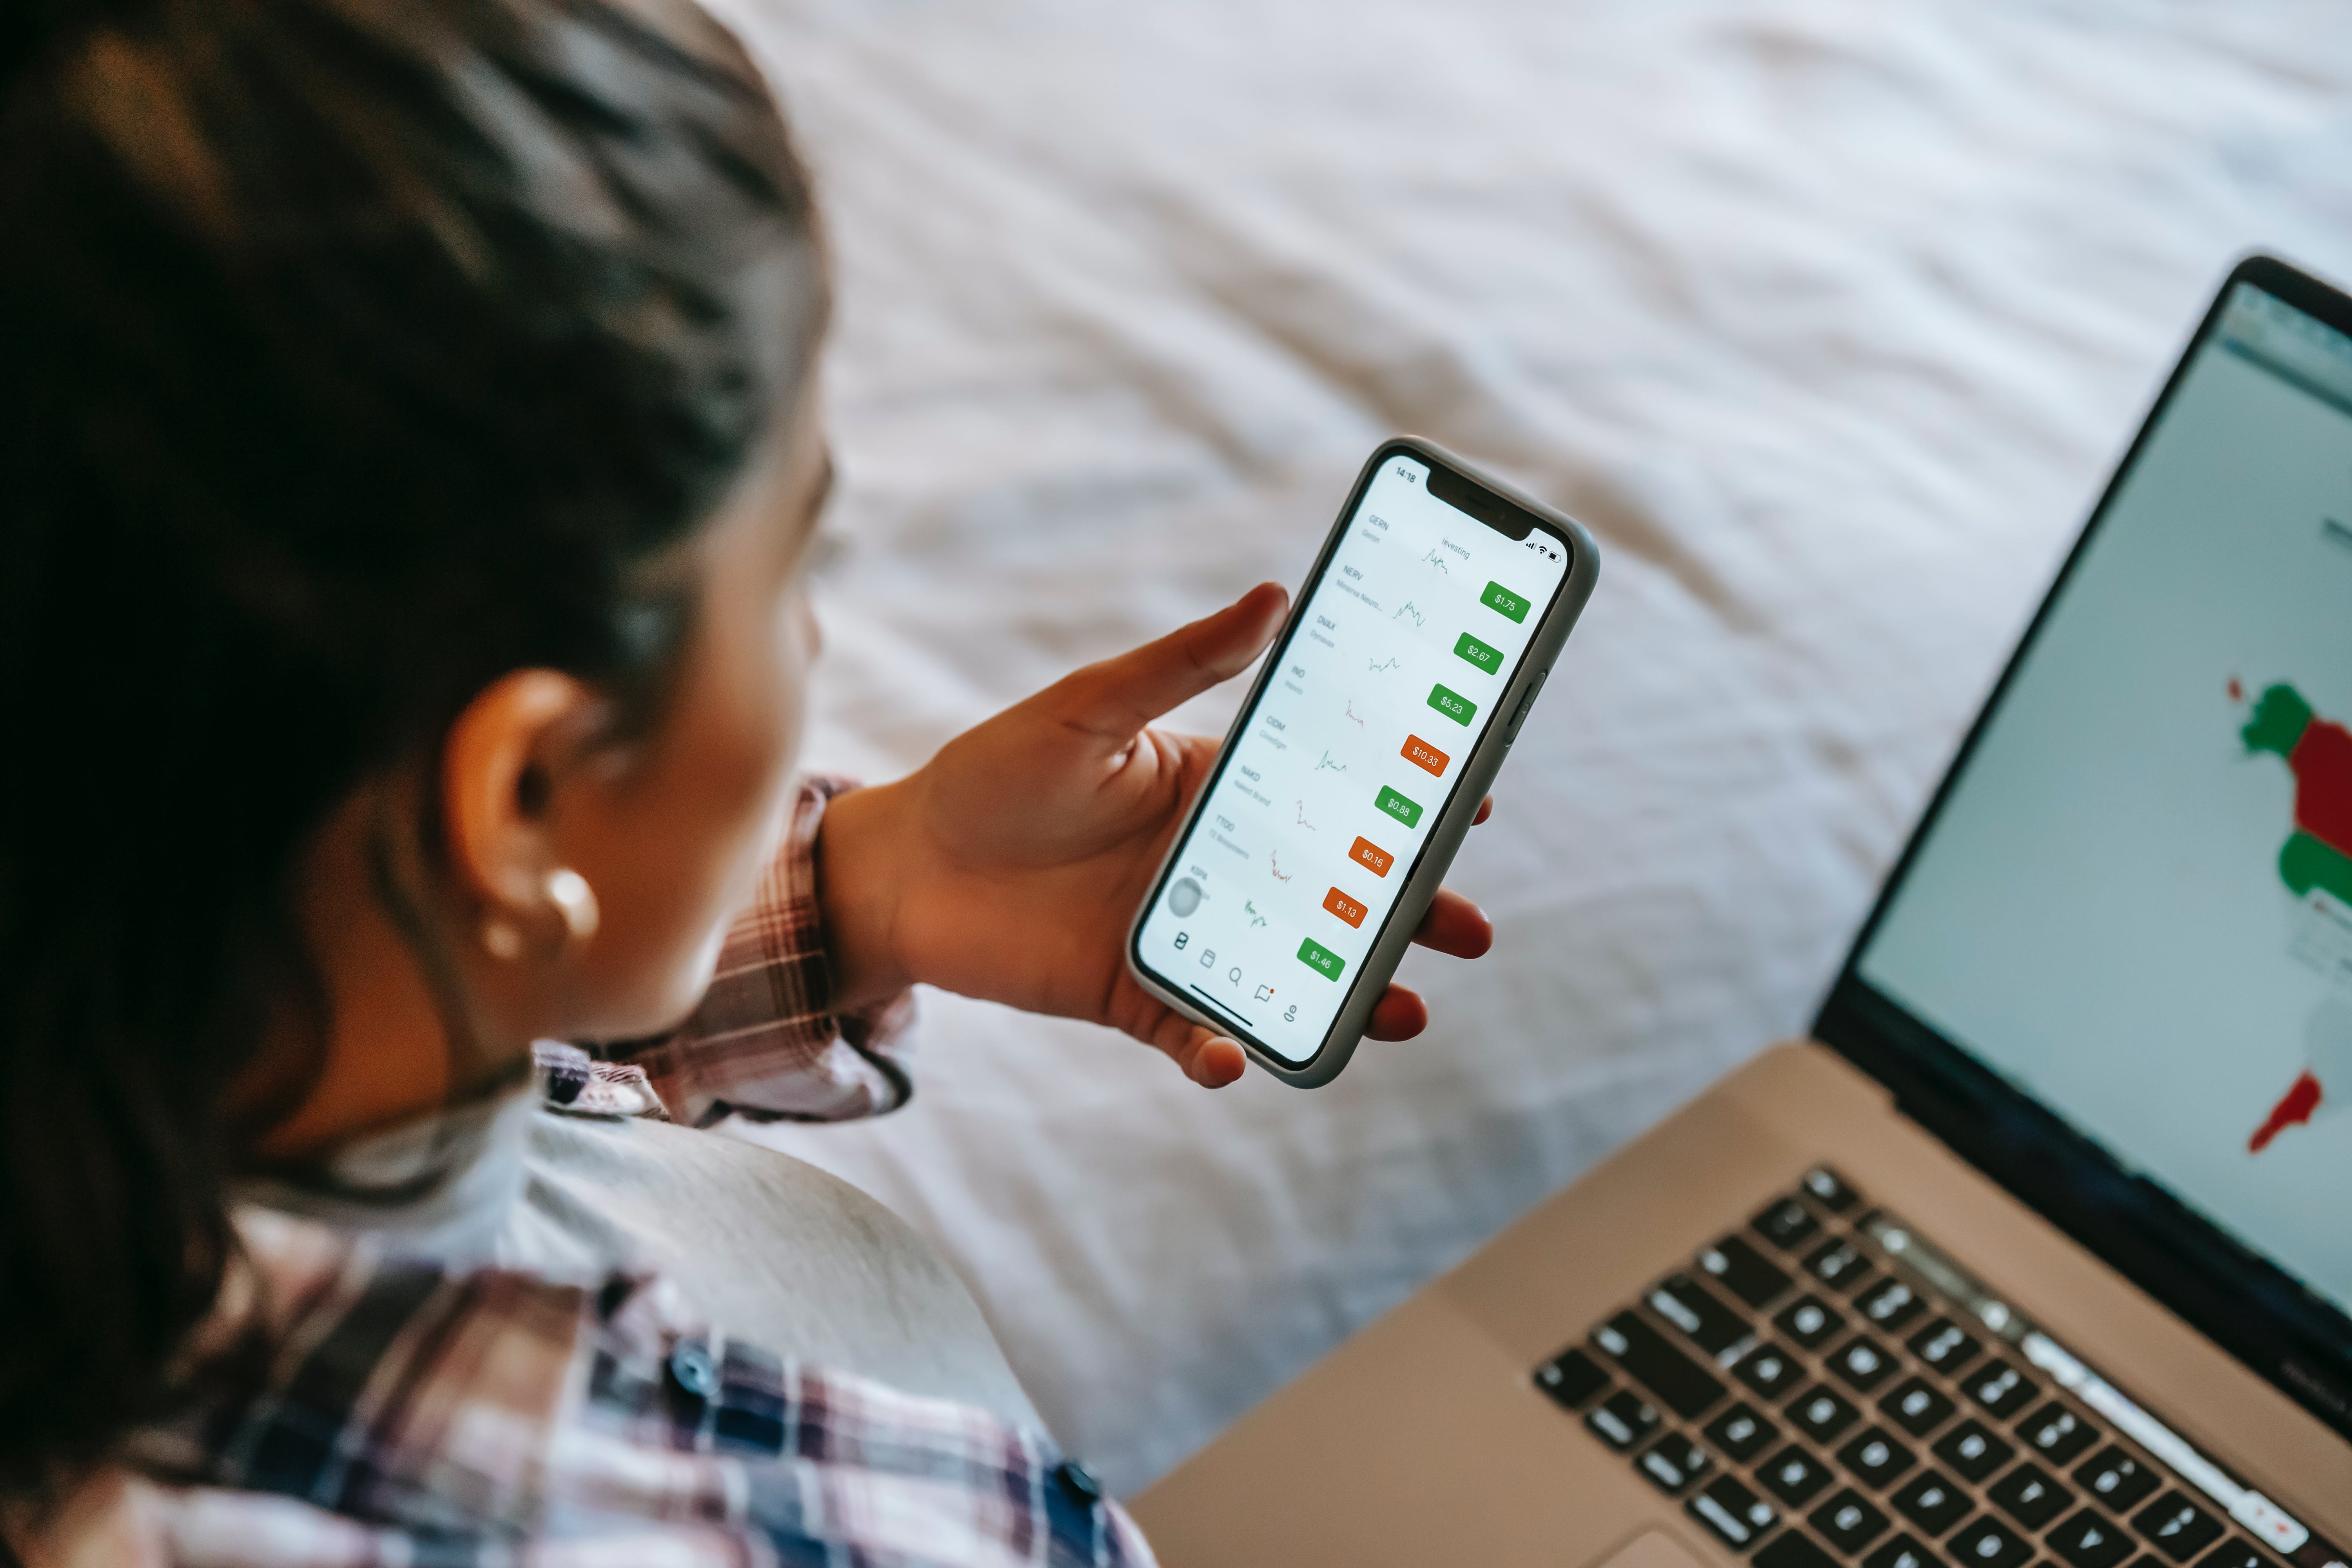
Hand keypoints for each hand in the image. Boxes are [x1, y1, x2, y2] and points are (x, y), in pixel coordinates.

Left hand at [818, 584, 1495, 1085]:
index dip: (1404, 804)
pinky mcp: (1135, 998)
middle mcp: (1217, 869)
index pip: (1333, 797)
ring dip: (1348, 996)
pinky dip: (1220, 1051)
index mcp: (1219, 791)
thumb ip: (1180, 666)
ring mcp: (1184, 939)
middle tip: (1471, 931)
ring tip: (1402, 1010)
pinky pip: (1195, 1032)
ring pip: (1289, 976)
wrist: (902, 867)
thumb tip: (1274, 597)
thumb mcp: (1087, 708)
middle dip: (1412, 915)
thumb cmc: (993, 773)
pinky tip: (1233, 1056)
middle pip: (1337, 897)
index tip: (1473, 805)